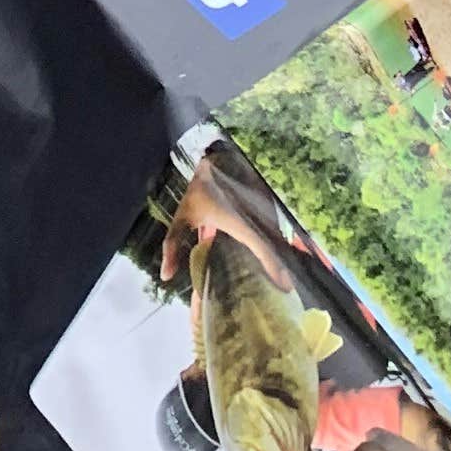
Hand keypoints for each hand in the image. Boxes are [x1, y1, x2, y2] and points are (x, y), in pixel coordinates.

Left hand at [161, 153, 295, 293]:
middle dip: (282, 270)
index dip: (274, 266)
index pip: (261, 246)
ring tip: (284, 282)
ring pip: (278, 239)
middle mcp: (257, 216)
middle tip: (284, 291)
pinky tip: (279, 263)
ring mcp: (267, 211)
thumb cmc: (201, 189)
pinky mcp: (271, 209)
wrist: (221, 158)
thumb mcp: (184, 215)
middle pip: (276, 247)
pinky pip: (277, 233)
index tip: (285, 287)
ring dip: (283, 258)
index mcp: (237, 220)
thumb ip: (173, 244)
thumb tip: (165, 276)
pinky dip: (279, 247)